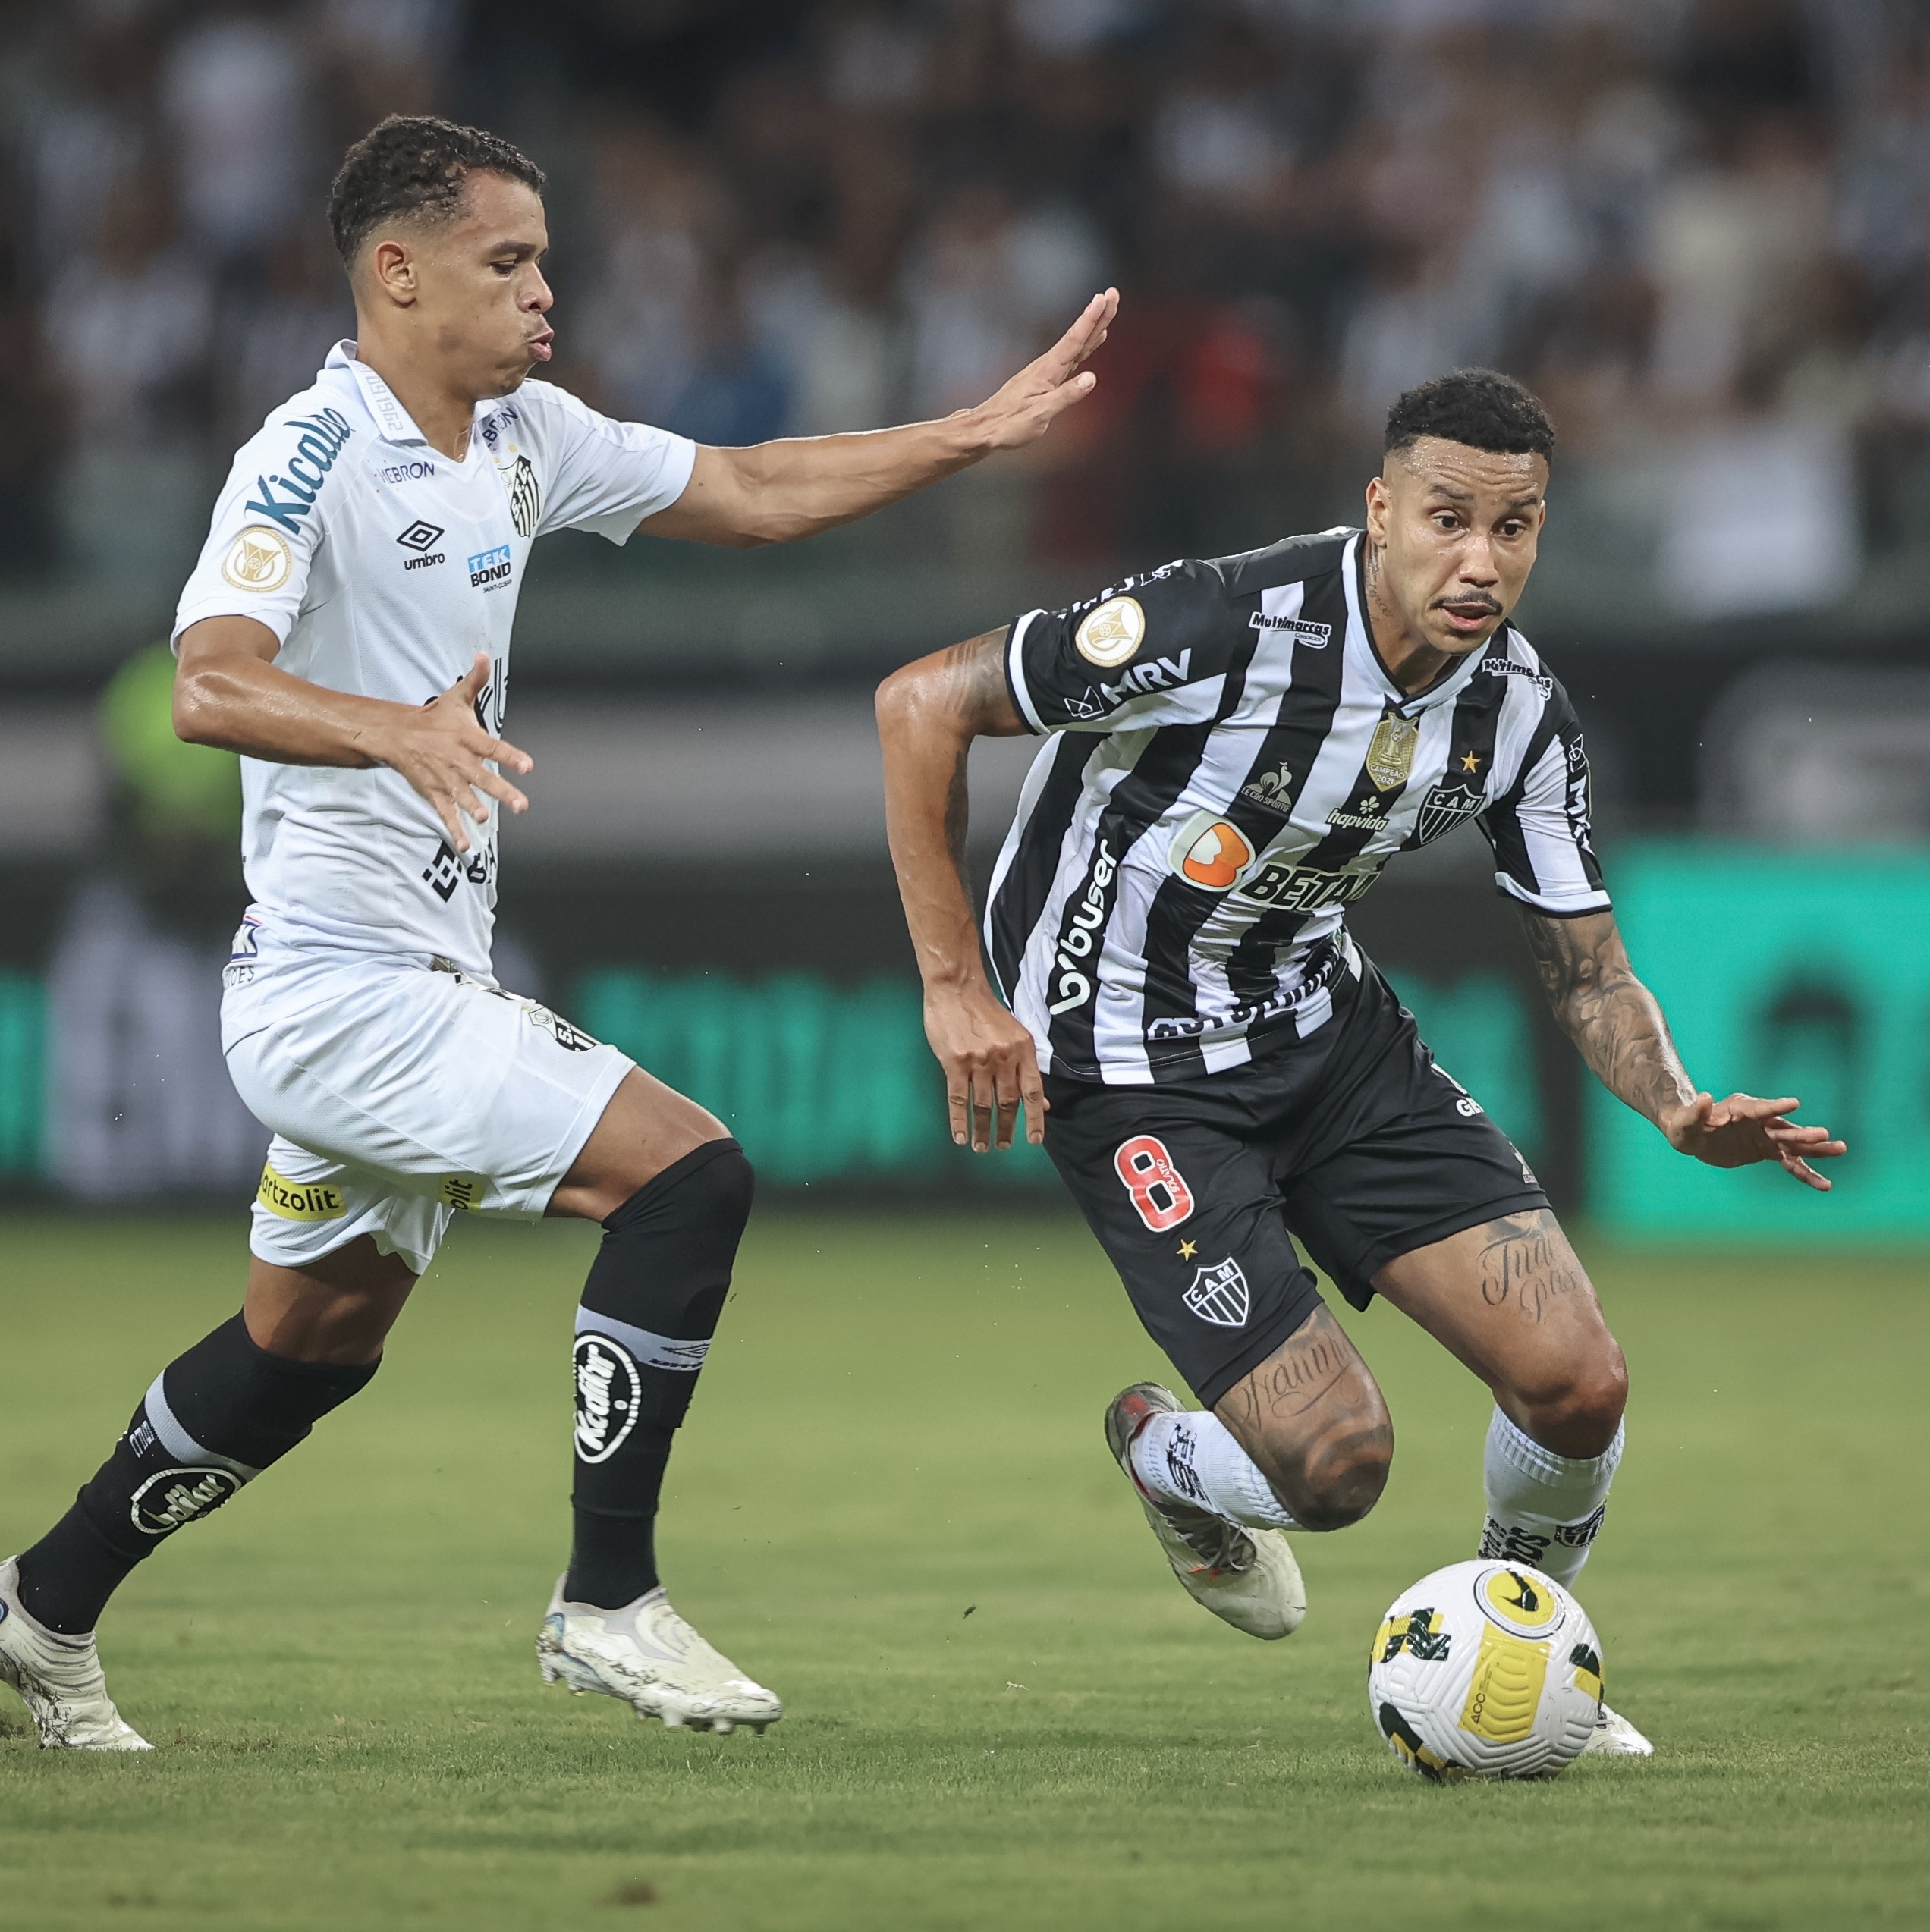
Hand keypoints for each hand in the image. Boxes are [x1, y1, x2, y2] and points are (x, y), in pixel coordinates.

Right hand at [367, 652, 532, 853]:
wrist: (397, 736)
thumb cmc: (434, 718)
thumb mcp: (456, 696)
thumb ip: (475, 680)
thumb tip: (484, 655)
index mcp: (467, 738)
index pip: (493, 747)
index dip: (510, 755)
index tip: (528, 765)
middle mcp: (458, 760)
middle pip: (482, 776)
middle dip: (501, 790)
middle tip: (521, 805)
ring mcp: (446, 779)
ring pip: (462, 796)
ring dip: (472, 807)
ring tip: (483, 818)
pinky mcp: (435, 793)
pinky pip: (445, 814)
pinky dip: (454, 830)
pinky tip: (466, 846)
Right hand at [925, 981, 1047, 1152]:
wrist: (957, 988)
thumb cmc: (985, 1012)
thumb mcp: (1015, 1036)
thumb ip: (1026, 1068)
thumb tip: (1042, 1101)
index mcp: (1023, 1049)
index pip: (1033, 1092)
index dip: (1035, 1119)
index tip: (1035, 1140)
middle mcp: (1004, 1057)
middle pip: (1008, 1102)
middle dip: (1006, 1129)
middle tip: (1003, 1146)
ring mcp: (979, 1060)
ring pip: (983, 1105)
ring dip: (982, 1129)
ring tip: (981, 1145)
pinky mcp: (955, 1062)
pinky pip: (958, 1099)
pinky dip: (959, 1121)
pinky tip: (960, 1135)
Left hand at [964, 289, 1119, 450]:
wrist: (985, 428)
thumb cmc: (1010, 424)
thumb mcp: (1040, 414)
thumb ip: (1066, 395)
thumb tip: (1091, 378)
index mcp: (1047, 372)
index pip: (1073, 341)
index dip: (1090, 320)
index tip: (1103, 298)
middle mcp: (1047, 366)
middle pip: (1077, 337)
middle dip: (1097, 315)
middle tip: (1113, 293)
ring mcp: (1045, 371)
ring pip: (1075, 345)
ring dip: (1093, 326)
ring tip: (1108, 308)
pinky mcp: (1044, 378)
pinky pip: (1070, 357)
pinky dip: (1084, 345)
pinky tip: (1092, 341)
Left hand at [1659, 1092, 1846, 1191]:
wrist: (1693, 1134)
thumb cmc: (1686, 1124)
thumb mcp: (1686, 1120)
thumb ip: (1696, 1111)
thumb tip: (1705, 1096)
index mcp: (1741, 1108)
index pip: (1760, 1108)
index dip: (1775, 1106)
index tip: (1794, 1103)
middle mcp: (1759, 1121)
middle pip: (1784, 1127)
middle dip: (1802, 1132)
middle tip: (1825, 1135)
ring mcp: (1765, 1136)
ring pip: (1794, 1145)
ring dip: (1816, 1149)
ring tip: (1841, 1150)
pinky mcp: (1767, 1151)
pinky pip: (1790, 1163)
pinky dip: (1805, 1173)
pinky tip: (1824, 1185)